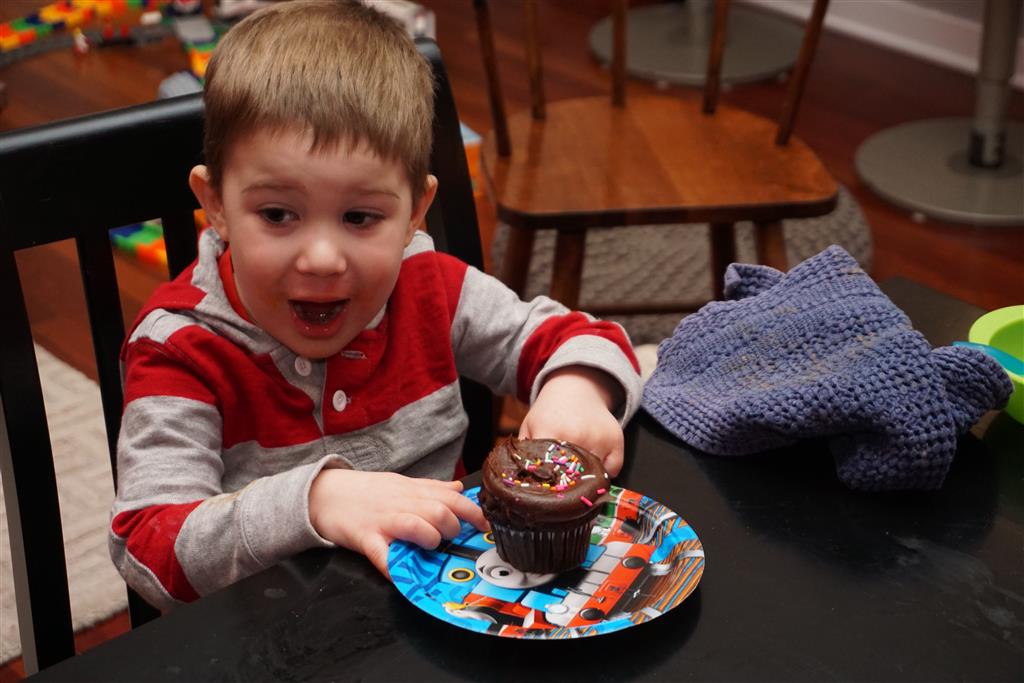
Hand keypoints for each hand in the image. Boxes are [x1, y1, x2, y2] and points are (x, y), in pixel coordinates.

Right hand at [308, 470, 488, 577]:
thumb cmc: (365, 492)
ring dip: (430, 539)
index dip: (473, 512)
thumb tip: (458, 489)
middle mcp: (402, 504)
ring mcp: (383, 521)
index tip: (485, 526)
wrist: (323, 493)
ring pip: (417, 525)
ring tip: (430, 547)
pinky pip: (382, 554)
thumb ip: (430, 488)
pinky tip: (404, 577)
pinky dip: (395, 567)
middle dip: (452, 527)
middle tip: (449, 538)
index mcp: (412, 491)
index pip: (451, 497)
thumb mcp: (400, 483)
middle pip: (439, 511)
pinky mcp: (365, 538)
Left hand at [519, 366, 625, 475]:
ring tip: (576, 468)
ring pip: (593, 476)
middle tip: (561, 483)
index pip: (547, 471)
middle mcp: (577, 435)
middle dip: (566, 484)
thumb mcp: (529, 426)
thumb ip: (524, 453)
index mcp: (550, 430)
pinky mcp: (616, 440)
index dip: (546, 482)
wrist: (575, 387)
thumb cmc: (550, 411)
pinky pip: (613, 470)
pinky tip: (594, 462)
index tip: (546, 487)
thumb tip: (523, 480)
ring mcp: (599, 438)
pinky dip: (605, 472)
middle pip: (571, 478)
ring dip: (586, 478)